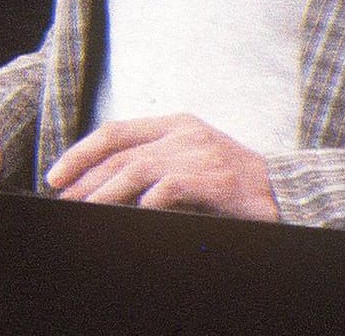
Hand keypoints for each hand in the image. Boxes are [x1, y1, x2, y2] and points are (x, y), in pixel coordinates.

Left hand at [45, 113, 279, 220]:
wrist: (286, 192)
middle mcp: (183, 134)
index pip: (115, 132)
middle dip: (85, 179)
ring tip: (83, 211)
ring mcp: (198, 154)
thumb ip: (156, 162)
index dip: (81, 153)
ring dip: (103, 193)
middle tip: (62, 200)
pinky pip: (165, 191)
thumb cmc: (235, 183)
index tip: (57, 175)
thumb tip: (107, 185)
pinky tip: (128, 219)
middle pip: (119, 153)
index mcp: (176, 124)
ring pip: (135, 170)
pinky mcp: (211, 179)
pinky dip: (142, 206)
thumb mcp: (193, 158)